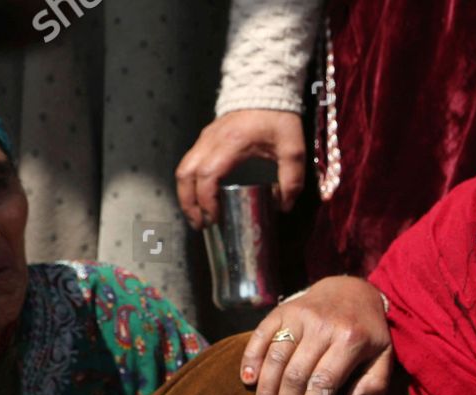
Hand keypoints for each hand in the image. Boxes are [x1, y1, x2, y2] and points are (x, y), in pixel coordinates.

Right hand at [177, 109, 305, 226]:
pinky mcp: (206, 139)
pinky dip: (191, 183)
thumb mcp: (293, 149)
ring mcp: (205, 138)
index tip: (214, 218)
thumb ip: (291, 179)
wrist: (267, 88)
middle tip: (201, 225)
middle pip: (186, 175)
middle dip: (189, 203)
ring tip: (198, 216)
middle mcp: (211, 141)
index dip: (206, 201)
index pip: (207, 176)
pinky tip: (202, 198)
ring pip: (183, 169)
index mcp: (230, 144)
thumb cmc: (278, 116)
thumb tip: (283, 206)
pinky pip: (190, 163)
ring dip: (186, 195)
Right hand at [242, 276, 393, 394]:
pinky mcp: (281, 310)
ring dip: (266, 393)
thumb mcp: (383, 358)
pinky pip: (261, 336)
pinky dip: (251, 359)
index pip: (324, 383)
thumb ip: (374, 385)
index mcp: (351, 339)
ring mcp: (299, 315)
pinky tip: (248, 382)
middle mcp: (322, 325)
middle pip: (296, 375)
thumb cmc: (368, 334)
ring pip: (275, 359)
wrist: (351, 290)